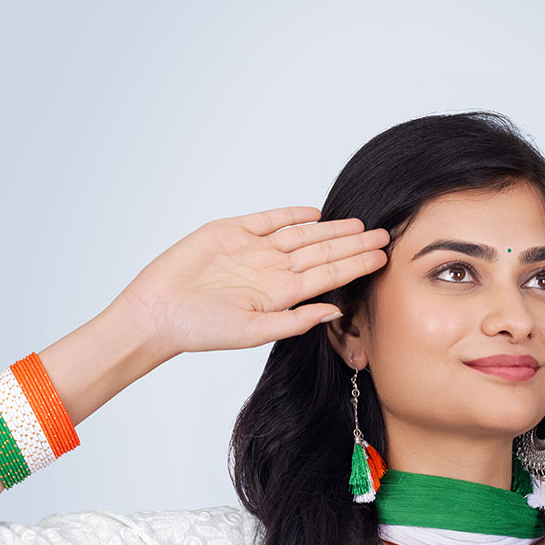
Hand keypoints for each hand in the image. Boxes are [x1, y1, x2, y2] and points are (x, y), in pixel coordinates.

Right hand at [115, 205, 389, 362]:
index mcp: (281, 296)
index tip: (383, 257)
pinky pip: (268, 220)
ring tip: (360, 223)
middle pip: (321, 253)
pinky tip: (315, 213)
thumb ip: (296, 320)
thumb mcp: (254, 331)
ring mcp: (253, 250)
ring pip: (301, 235)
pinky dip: (291, 215)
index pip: (328, 277)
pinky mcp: (232, 231)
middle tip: (385, 234)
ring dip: (331, 229)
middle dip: (354, 243)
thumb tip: (335, 312)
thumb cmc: (201, 329)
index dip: (356, 265)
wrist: (158, 311)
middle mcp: (272, 271)